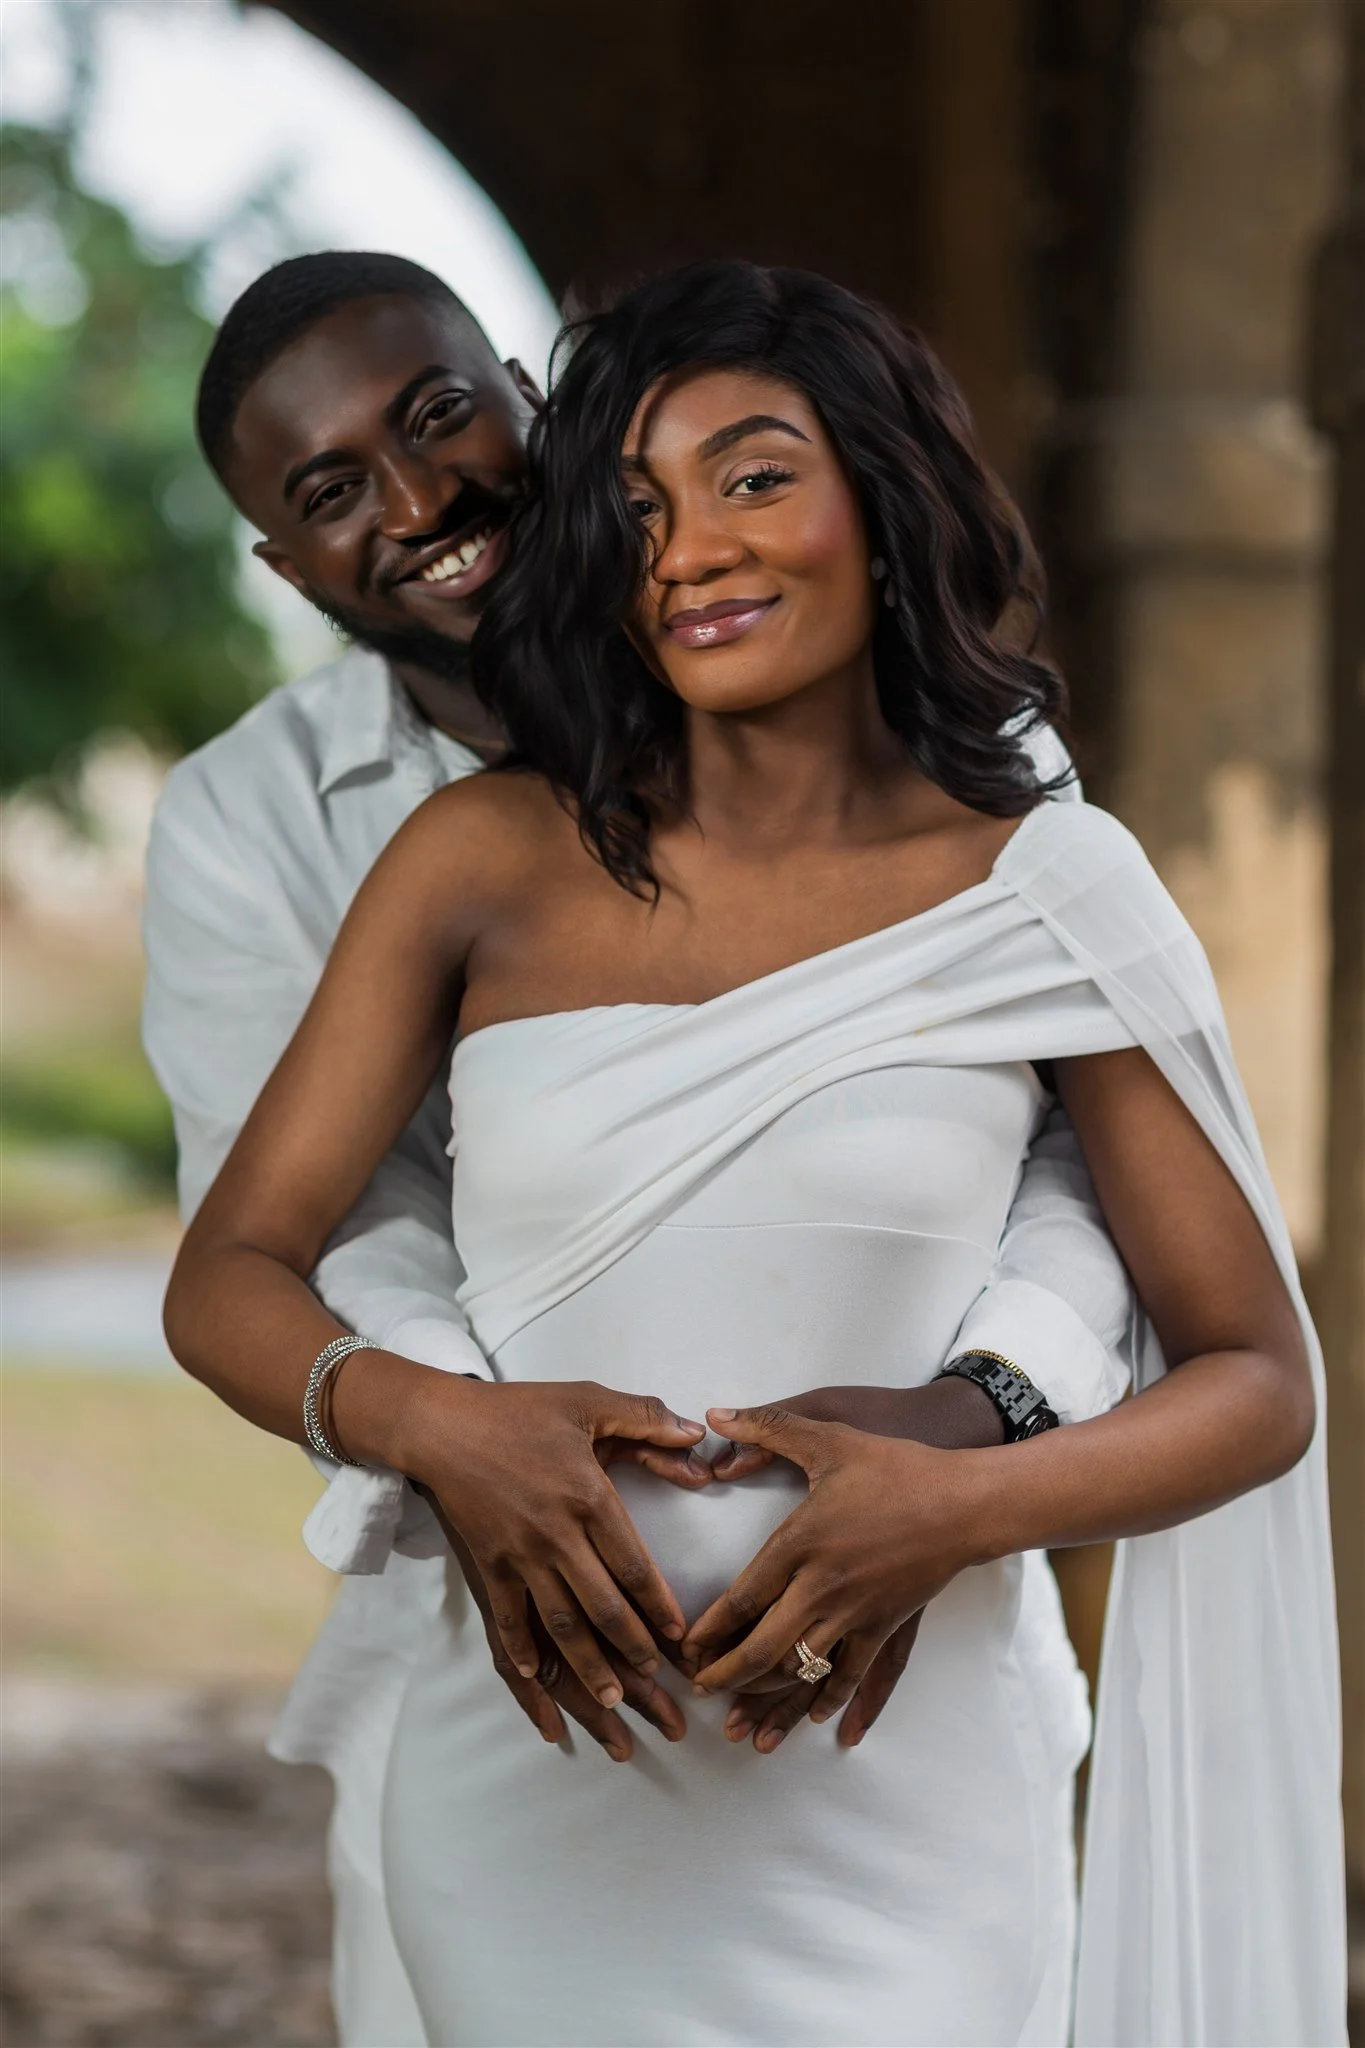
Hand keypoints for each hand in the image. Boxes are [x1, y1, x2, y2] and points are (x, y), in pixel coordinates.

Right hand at [396, 1375, 708, 1708]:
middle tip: (656, 1680)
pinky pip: (507, 1617)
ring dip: (587, 1666)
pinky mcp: (488, 1563)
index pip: (634, 1564)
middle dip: (632, 1649)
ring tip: (611, 1700)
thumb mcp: (587, 1400)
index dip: (659, 1605)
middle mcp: (556, 1534)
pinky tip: (535, 1676)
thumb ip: (646, 1417)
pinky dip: (522, 1650)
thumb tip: (697, 1433)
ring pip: (560, 1623)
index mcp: (588, 1496)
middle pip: (602, 1606)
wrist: (442, 1424)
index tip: (679, 1635)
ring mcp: (519, 1554)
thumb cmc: (519, 1410)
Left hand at [682, 1403, 993, 1726]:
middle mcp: (822, 1587)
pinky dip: (834, 1702)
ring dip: (768, 1701)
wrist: (966, 1500)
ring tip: (741, 1722)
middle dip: (725, 1677)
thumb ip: (767, 1426)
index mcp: (800, 1543)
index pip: (741, 1600)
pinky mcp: (887, 1624)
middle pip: (763, 1650)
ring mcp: (857, 1612)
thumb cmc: (896, 1465)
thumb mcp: (828, 1434)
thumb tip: (713, 1415)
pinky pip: (854, 1674)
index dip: (707, 1631)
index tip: (682, 1650)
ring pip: (803, 1671)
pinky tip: (821, 1722)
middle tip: (696, 1690)